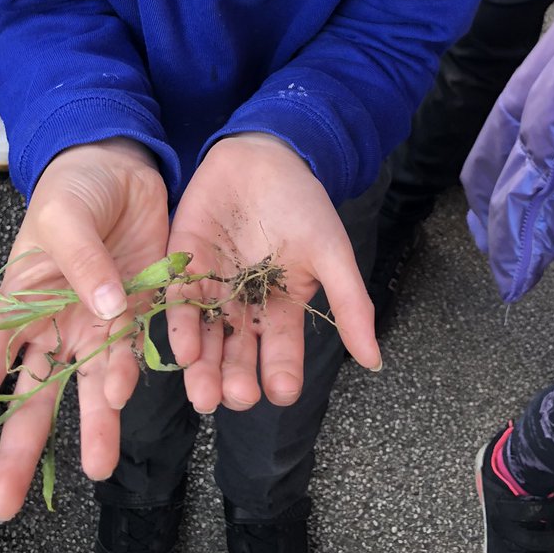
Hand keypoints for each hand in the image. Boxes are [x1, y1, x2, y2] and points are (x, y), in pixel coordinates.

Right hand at [0, 138, 168, 521]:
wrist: (124, 166)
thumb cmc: (74, 188)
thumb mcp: (64, 216)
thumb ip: (80, 260)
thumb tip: (103, 308)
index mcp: (21, 303)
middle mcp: (57, 325)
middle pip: (35, 394)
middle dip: (20, 446)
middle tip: (4, 504)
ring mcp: (100, 323)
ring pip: (91, 386)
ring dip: (93, 424)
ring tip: (96, 467)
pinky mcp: (143, 311)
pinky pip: (139, 351)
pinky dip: (136, 372)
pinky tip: (129, 394)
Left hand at [166, 133, 380, 415]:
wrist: (265, 154)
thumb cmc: (302, 203)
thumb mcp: (331, 251)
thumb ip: (350, 303)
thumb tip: (374, 361)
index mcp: (281, 306)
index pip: (281, 351)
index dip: (282, 374)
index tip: (282, 392)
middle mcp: (244, 304)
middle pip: (238, 352)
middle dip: (236, 379)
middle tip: (236, 398)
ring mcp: (211, 286)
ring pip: (205, 337)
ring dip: (204, 368)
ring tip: (204, 394)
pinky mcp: (183, 264)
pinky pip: (179, 301)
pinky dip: (180, 327)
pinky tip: (184, 350)